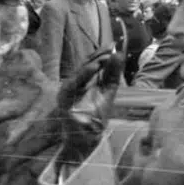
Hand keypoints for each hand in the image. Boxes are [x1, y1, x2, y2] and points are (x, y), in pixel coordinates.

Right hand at [57, 48, 123, 163]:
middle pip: (86, 65)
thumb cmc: (96, 117)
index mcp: (83, 81)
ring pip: (80, 73)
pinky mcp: (64, 100)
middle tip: (111, 47)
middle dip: (99, 55)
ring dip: (93, 63)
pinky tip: (93, 67)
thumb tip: (119, 53)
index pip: (91, 63)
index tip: (113, 44)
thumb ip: (112, 74)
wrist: (87, 140)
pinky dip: (83, 75)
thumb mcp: (108, 92)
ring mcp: (67, 91)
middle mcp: (74, 83)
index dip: (101, 53)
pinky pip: (73, 85)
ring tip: (105, 56)